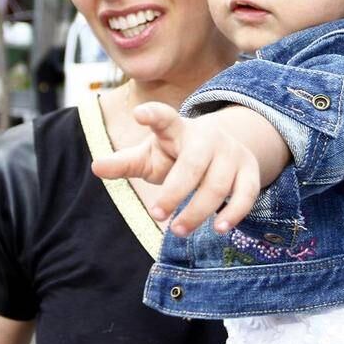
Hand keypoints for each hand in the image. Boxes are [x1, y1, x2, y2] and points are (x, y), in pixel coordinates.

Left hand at [91, 102, 261, 236]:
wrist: (221, 147)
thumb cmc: (174, 154)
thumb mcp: (149, 155)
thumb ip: (124, 163)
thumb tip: (95, 168)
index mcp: (176, 129)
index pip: (164, 118)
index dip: (153, 115)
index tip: (139, 113)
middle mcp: (206, 137)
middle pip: (191, 164)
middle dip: (174, 192)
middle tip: (156, 214)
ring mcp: (230, 152)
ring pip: (218, 184)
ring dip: (198, 210)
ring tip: (178, 230)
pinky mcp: (248, 169)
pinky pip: (247, 192)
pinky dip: (235, 212)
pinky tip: (220, 229)